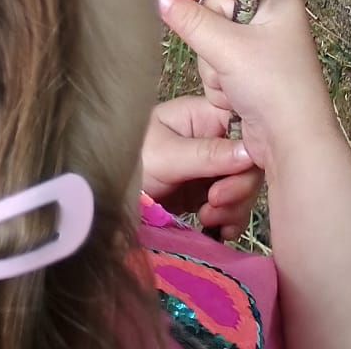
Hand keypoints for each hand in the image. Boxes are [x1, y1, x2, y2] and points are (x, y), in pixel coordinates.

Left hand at [141, 97, 262, 241]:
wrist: (100, 196)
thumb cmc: (130, 161)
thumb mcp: (166, 156)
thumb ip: (207, 154)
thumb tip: (251, 153)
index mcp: (204, 116)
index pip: (244, 129)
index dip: (248, 154)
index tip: (228, 181)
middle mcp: (213, 140)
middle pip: (248, 161)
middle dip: (238, 187)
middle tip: (214, 204)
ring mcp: (209, 169)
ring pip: (243, 187)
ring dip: (233, 207)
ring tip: (208, 219)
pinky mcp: (204, 195)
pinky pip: (230, 207)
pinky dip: (230, 220)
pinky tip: (219, 232)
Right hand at [156, 0, 339, 179]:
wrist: (291, 142)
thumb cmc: (270, 85)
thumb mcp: (228, 48)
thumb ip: (191, 21)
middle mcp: (269, 19)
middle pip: (216, 10)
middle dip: (210, 39)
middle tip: (223, 58)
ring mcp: (259, 49)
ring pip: (211, 43)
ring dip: (213, 67)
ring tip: (232, 85)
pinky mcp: (250, 75)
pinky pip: (217, 67)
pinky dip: (218, 85)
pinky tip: (234, 101)